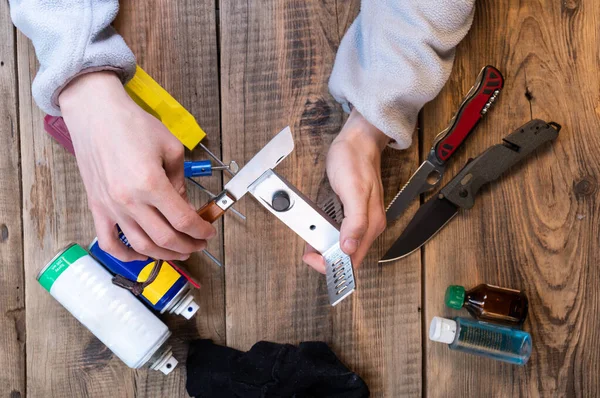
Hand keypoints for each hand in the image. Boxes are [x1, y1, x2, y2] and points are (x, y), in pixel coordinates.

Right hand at [59, 71, 215, 261]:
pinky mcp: (97, 206)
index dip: (201, 230)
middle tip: (199, 244)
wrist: (96, 114)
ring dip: (164, 254)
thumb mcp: (170, 148)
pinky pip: (109, 242)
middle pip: (165, 238)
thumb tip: (184, 204)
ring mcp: (111, 206)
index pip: (183, 220)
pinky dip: (126, 255)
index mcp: (151, 183)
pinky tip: (142, 255)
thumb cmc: (133, 124)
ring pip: (141, 246)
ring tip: (179, 251)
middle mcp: (130, 200)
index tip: (209, 232)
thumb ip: (180, 181)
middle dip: (188, 245)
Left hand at [303, 109, 388, 272]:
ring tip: (309, 242)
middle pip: (345, 255)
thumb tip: (349, 247)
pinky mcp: (349, 211)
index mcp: (371, 224)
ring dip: (323, 246)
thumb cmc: (356, 160)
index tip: (314, 258)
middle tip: (308, 249)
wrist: (357, 141)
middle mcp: (367, 225)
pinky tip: (314, 230)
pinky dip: (323, 233)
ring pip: (339, 244)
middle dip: (324, 256)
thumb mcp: (354, 190)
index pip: (352, 260)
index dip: (332, 265)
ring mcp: (358, 219)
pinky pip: (336, 230)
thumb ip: (355, 221)